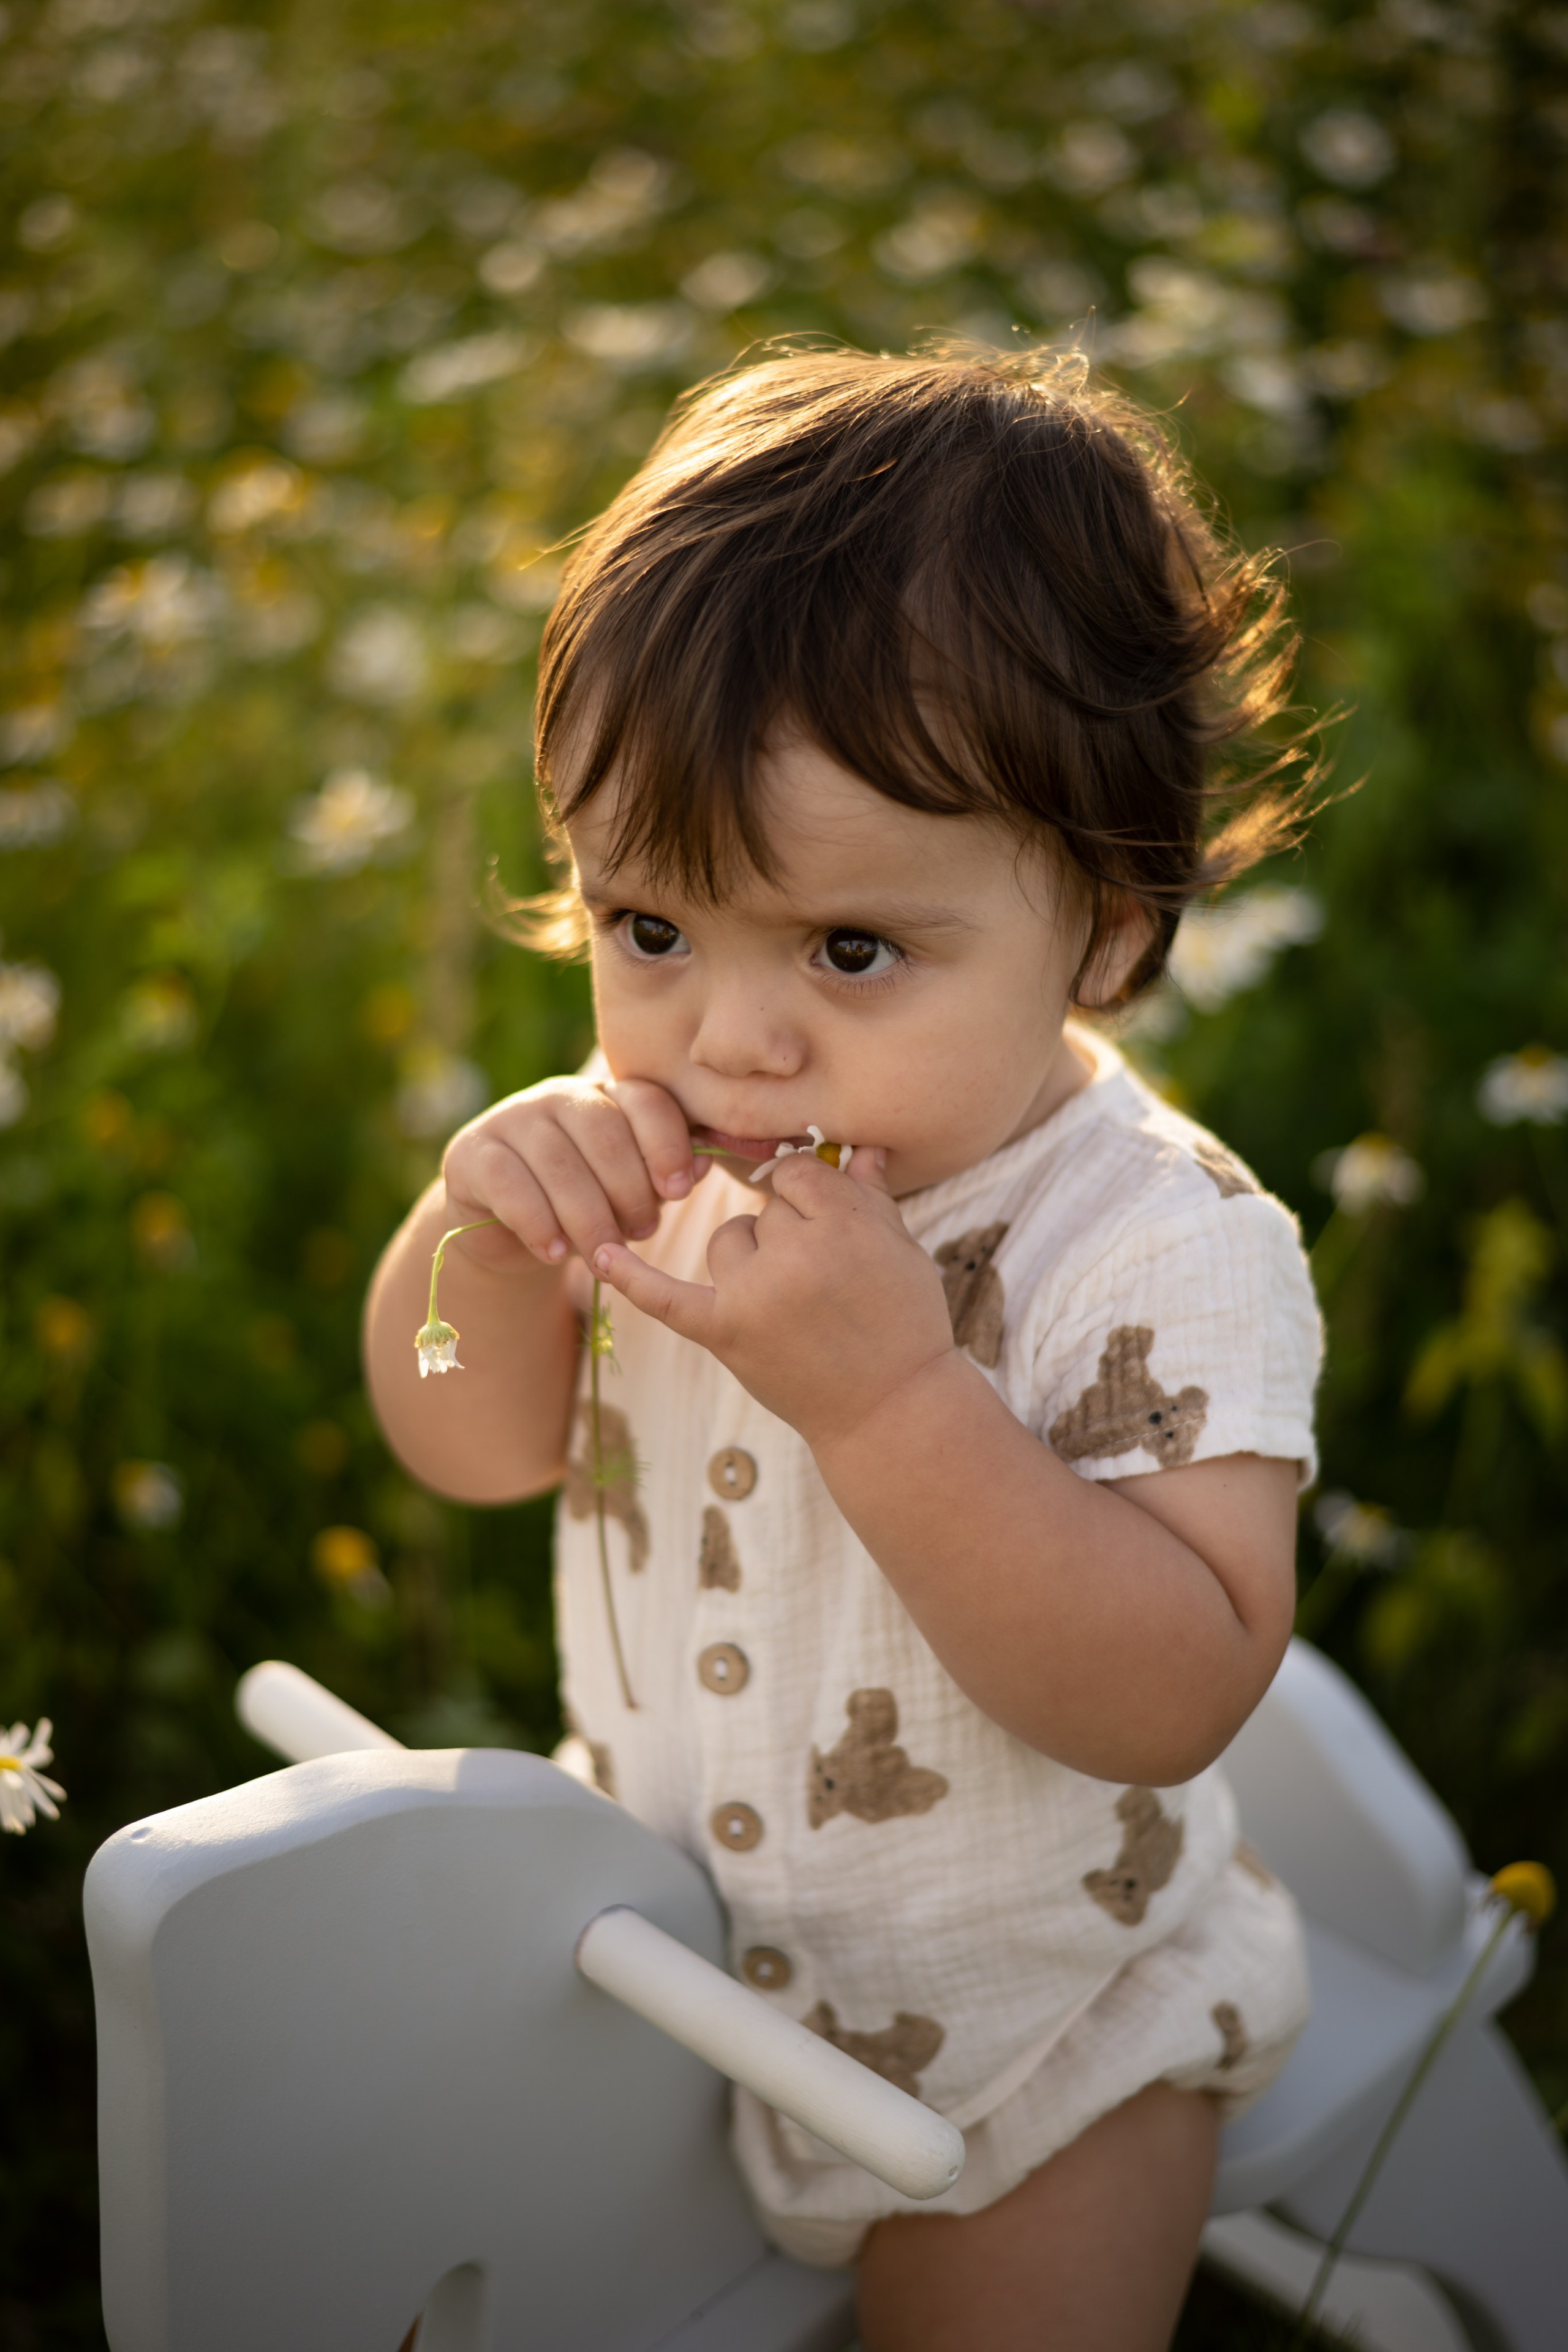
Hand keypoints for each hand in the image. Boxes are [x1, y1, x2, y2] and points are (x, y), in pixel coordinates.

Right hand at [439, 1076, 704, 1277]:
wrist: (506, 1231)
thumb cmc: (584, 1206)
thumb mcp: (629, 1191)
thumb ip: (664, 1175)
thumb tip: (704, 1166)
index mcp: (607, 1095)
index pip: (645, 1100)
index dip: (667, 1143)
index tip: (679, 1192)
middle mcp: (560, 1096)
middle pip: (603, 1131)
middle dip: (629, 1189)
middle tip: (643, 1233)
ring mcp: (511, 1119)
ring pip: (559, 1162)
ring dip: (588, 1216)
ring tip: (604, 1255)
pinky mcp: (472, 1154)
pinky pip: (510, 1184)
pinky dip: (538, 1223)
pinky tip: (556, 1254)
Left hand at [592, 1150, 957, 1449]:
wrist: (890, 1410)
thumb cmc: (905, 1323)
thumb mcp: (903, 1250)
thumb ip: (870, 1195)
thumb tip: (859, 1147)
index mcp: (844, 1224)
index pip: (797, 1174)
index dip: (812, 1198)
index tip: (829, 1226)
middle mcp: (794, 1255)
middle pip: (765, 1207)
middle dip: (791, 1233)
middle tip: (826, 1282)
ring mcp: (754, 1296)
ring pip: (727, 1240)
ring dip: (750, 1258)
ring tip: (794, 1301)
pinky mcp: (725, 1334)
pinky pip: (667, 1298)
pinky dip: (632, 1278)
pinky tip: (599, 1255)